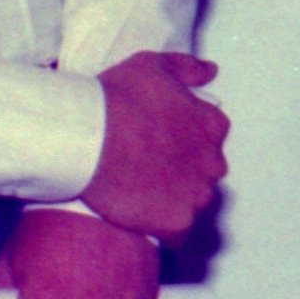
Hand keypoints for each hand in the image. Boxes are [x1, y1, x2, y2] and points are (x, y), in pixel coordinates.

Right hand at [78, 50, 228, 240]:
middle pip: (204, 171)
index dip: (184, 141)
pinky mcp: (178, 222)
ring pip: (193, 202)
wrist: (87, 137)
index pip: (210, 137)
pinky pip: (179, 234)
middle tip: (148, 169)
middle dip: (183, 171)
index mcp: (211, 124)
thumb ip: (187, 68)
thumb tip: (210, 71)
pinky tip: (143, 220)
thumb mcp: (152, 65)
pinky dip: (165, 230)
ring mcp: (197, 193)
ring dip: (175, 200)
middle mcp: (212, 160)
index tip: (160, 143)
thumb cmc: (116, 98)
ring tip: (142, 194)